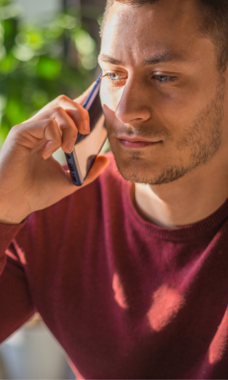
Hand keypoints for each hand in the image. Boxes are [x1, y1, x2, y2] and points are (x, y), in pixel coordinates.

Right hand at [0, 87, 108, 223]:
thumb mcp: (70, 182)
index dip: (84, 103)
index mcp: (50, 136)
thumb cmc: (37, 193)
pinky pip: (47, 122)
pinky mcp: (21, 132)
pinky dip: (55, 137)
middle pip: (64, 101)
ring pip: (58, 108)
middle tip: (86, 132)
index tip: (99, 103)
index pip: (68, 111)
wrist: (14, 204)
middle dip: (81, 111)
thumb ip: (88, 171)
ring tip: (68, 149)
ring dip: (70, 128)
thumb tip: (105, 159)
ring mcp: (30, 129)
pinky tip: (47, 154)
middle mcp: (40, 128)